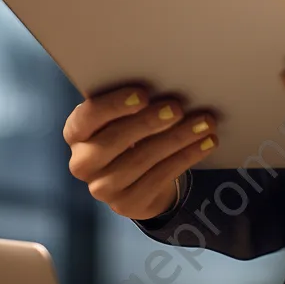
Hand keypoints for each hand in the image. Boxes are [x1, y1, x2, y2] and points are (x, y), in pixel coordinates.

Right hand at [63, 84, 218, 219]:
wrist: (141, 172)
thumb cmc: (134, 125)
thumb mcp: (126, 111)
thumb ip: (134, 99)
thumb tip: (167, 79)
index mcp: (77, 132)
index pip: (86, 118)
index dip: (113, 106)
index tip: (143, 94)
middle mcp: (83, 162)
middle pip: (113, 142)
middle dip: (148, 123)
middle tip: (177, 108)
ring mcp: (102, 188)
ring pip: (140, 161)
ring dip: (176, 139)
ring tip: (204, 122)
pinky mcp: (127, 204)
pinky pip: (159, 178)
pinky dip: (186, 157)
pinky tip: (207, 142)